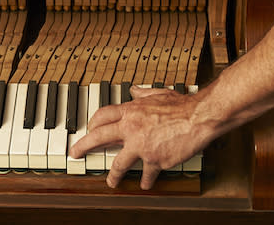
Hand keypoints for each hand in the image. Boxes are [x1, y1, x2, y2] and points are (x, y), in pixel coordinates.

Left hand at [69, 86, 207, 189]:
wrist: (198, 118)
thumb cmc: (182, 105)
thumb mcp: (158, 93)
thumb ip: (143, 94)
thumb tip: (134, 90)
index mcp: (132, 111)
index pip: (103, 116)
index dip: (92, 123)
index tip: (89, 129)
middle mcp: (132, 128)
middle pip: (98, 137)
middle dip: (84, 146)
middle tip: (76, 153)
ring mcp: (141, 146)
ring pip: (119, 164)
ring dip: (113, 175)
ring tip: (111, 182)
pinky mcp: (154, 160)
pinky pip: (146, 174)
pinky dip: (146, 180)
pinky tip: (145, 183)